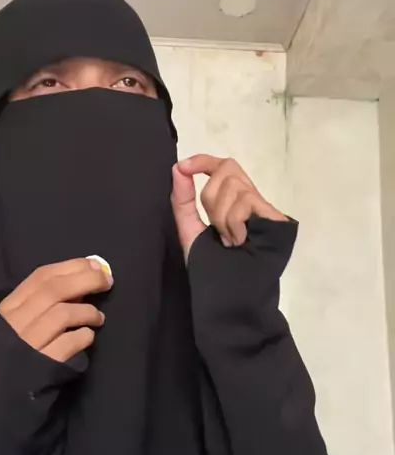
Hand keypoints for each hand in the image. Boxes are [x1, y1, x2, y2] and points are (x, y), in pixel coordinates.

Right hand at [0, 258, 112, 362]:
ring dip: (87, 311)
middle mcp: (14, 324)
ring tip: (99, 317)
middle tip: (107, 281)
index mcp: (6, 310)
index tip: (93, 265)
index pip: (41, 277)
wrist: (0, 406)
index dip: (71, 267)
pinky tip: (89, 337)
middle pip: (54, 290)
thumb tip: (80, 285)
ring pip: (62, 314)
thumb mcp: (15, 329)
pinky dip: (84, 336)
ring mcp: (27, 345)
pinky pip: (69, 343)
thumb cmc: (12, 363)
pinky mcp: (42, 366)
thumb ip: (38, 307)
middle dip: (86, 280)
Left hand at [171, 154, 287, 259]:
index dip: (203, 160)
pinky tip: (239, 241)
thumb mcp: (190, 231)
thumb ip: (183, 201)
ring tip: (229, 241)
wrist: (232, 294)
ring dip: (220, 217)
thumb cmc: (212, 268)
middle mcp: (250, 199)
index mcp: (232, 202)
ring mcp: (264, 208)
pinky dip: (233, 222)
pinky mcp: (275, 217)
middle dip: (210, 196)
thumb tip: (178, 168)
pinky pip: (245, 201)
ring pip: (233, 185)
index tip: (183, 167)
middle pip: (227, 168)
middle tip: (215, 228)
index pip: (222, 166)